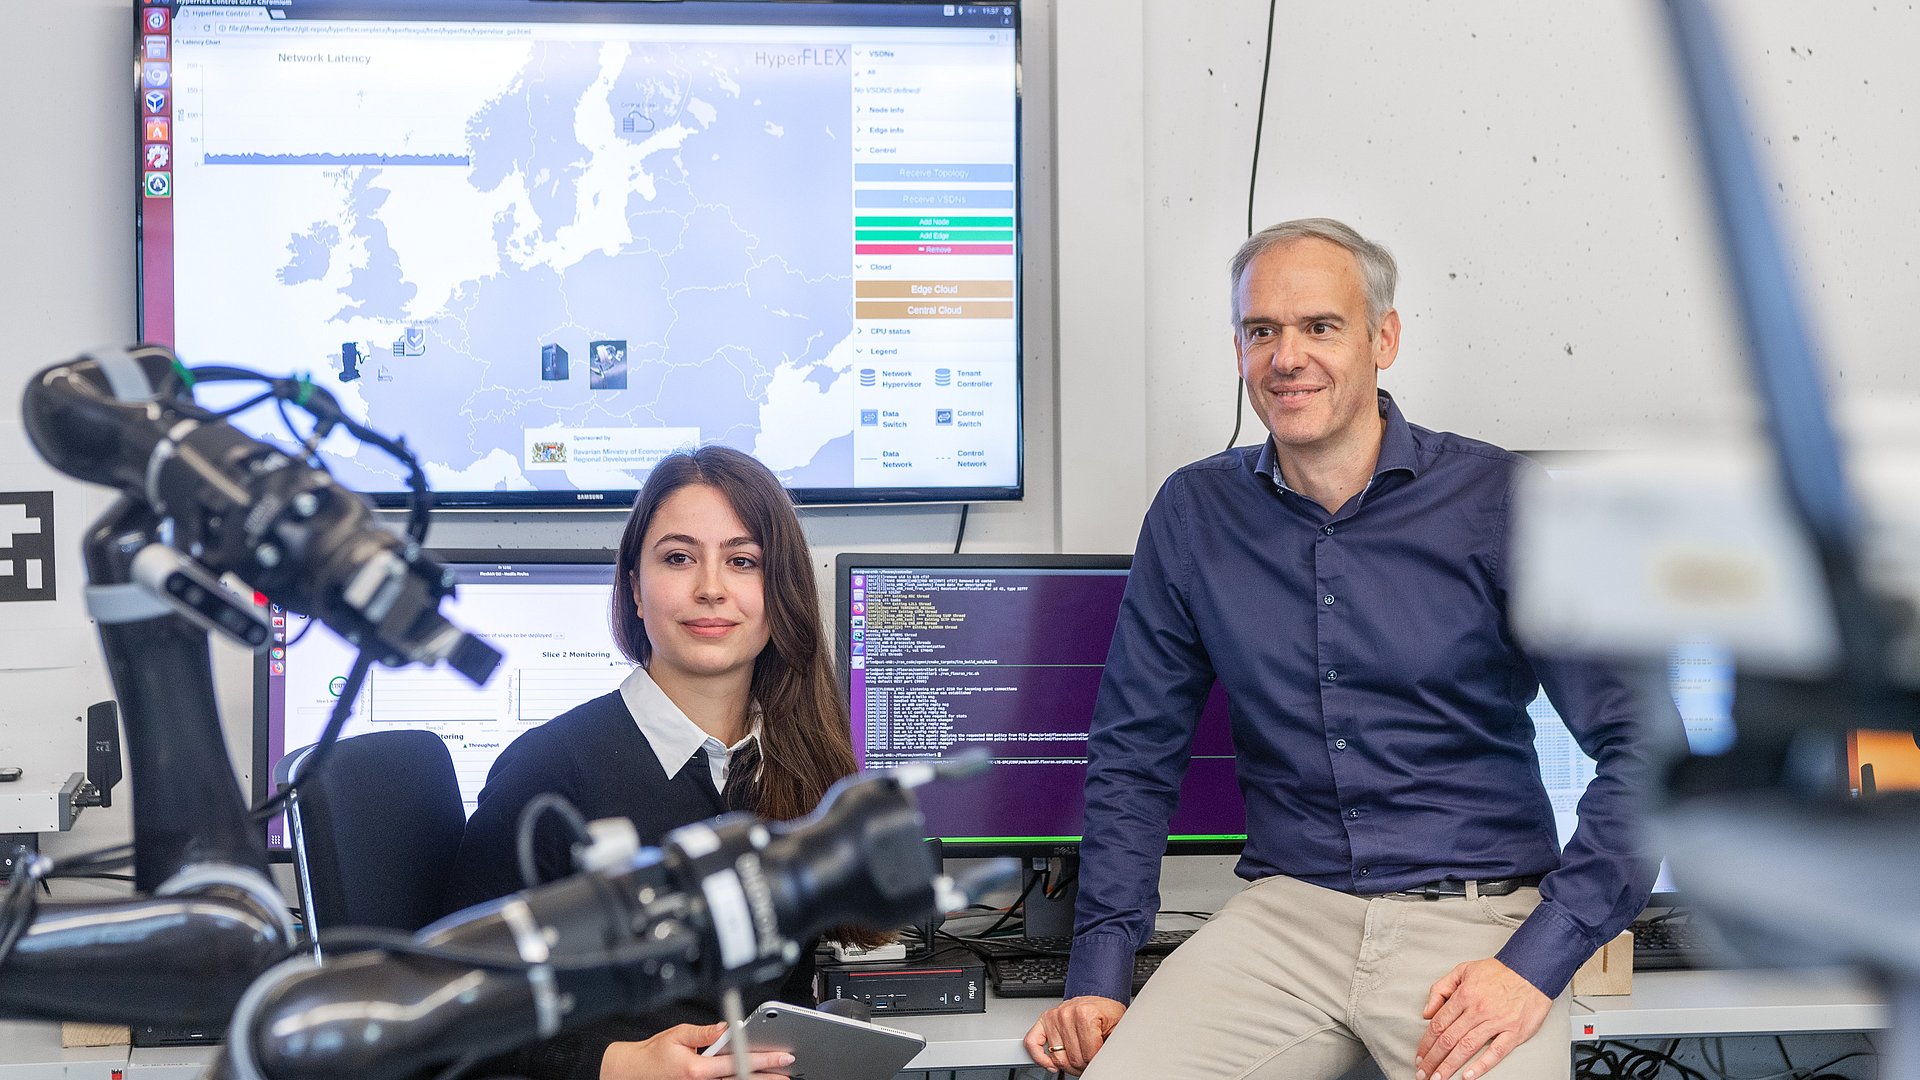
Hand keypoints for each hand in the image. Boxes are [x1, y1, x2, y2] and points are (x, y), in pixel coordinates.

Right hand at [599, 1022, 794, 1079]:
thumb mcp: (678, 1035)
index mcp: (697, 1069)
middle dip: (768, 1076)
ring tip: (777, 1078)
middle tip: (788, 1070)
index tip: (782, 1056)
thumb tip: (727, 1028)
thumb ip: (705, 1033)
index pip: (738, 1062)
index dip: (763, 1059)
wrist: (633, 1072)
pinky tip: (752, 1079)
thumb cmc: (654, 1054)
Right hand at [1023, 995, 1126, 1074]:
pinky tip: (1050, 1064)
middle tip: (1090, 1062)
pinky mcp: (1044, 1020)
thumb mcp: (1117, 1029)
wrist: (1100, 998)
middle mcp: (1066, 1014)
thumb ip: (1111, 1046)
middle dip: (1083, 1065)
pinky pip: (1032, 1042)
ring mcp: (1053, 1017)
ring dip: (1067, 1065)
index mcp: (1085, 1014)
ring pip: (1057, 1057)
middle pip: (1072, 1059)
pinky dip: (1038, 1057)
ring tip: (1078, 1061)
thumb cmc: (1107, 1013)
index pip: (1088, 1055)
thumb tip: (1107, 1063)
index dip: (1095, 1063)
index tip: (1099, 1060)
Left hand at [1414, 959, 1550, 1079]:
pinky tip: (1467, 1076)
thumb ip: (1440, 989)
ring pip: (1467, 1048)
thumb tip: (1427, 1012)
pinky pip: (1495, 1052)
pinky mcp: (1514, 1033)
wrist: (1531, 970)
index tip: (1419, 1056)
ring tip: (1438, 1079)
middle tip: (1422, 1073)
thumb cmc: (1498, 971)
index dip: (1426, 1043)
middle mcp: (1477, 1010)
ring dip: (1449, 1065)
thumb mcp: (1463, 970)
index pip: (1438, 1024)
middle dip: (1432, 1059)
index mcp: (1464, 996)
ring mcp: (1496, 1023)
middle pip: (1448, 1039)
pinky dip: (1480, 1066)